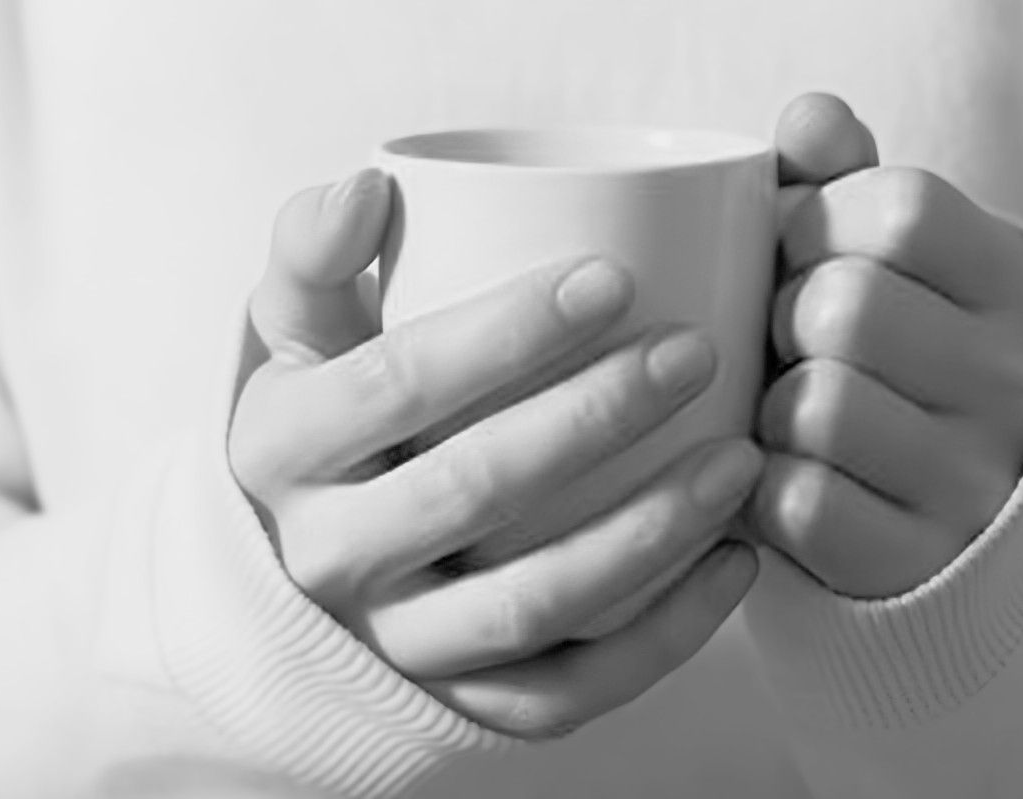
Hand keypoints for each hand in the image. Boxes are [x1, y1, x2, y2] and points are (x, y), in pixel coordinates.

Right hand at [229, 169, 761, 737]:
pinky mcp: (456, 702)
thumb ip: (315, 252)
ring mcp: (395, 640)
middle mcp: (330, 555)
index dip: (505, 334)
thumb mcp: (292, 334)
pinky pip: (564, 693)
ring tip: (739, 458)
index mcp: (283, 449)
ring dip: (647, 531)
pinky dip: (662, 639)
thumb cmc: (318, 422)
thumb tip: (368, 186)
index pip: (396, 385)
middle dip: (593, 417)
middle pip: (471, 490)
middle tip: (695, 352)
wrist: (289, 562)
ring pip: (529, 603)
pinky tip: (733, 562)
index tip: (611, 277)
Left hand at [752, 94, 1022, 596]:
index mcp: (1011, 284)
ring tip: (783, 413)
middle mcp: (1011, 380)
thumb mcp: (900, 262)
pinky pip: (797, 504)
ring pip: (815, 408)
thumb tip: (807, 120)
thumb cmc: (905, 355)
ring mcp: (971, 479)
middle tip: (782, 339)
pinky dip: (762, 486)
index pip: (899, 209)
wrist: (967, 508)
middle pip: (843, 307)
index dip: (814, 221)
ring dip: (768, 408)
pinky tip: (780, 474)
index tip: (796, 252)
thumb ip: (850, 182)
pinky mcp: (915, 561)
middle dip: (781, 316)